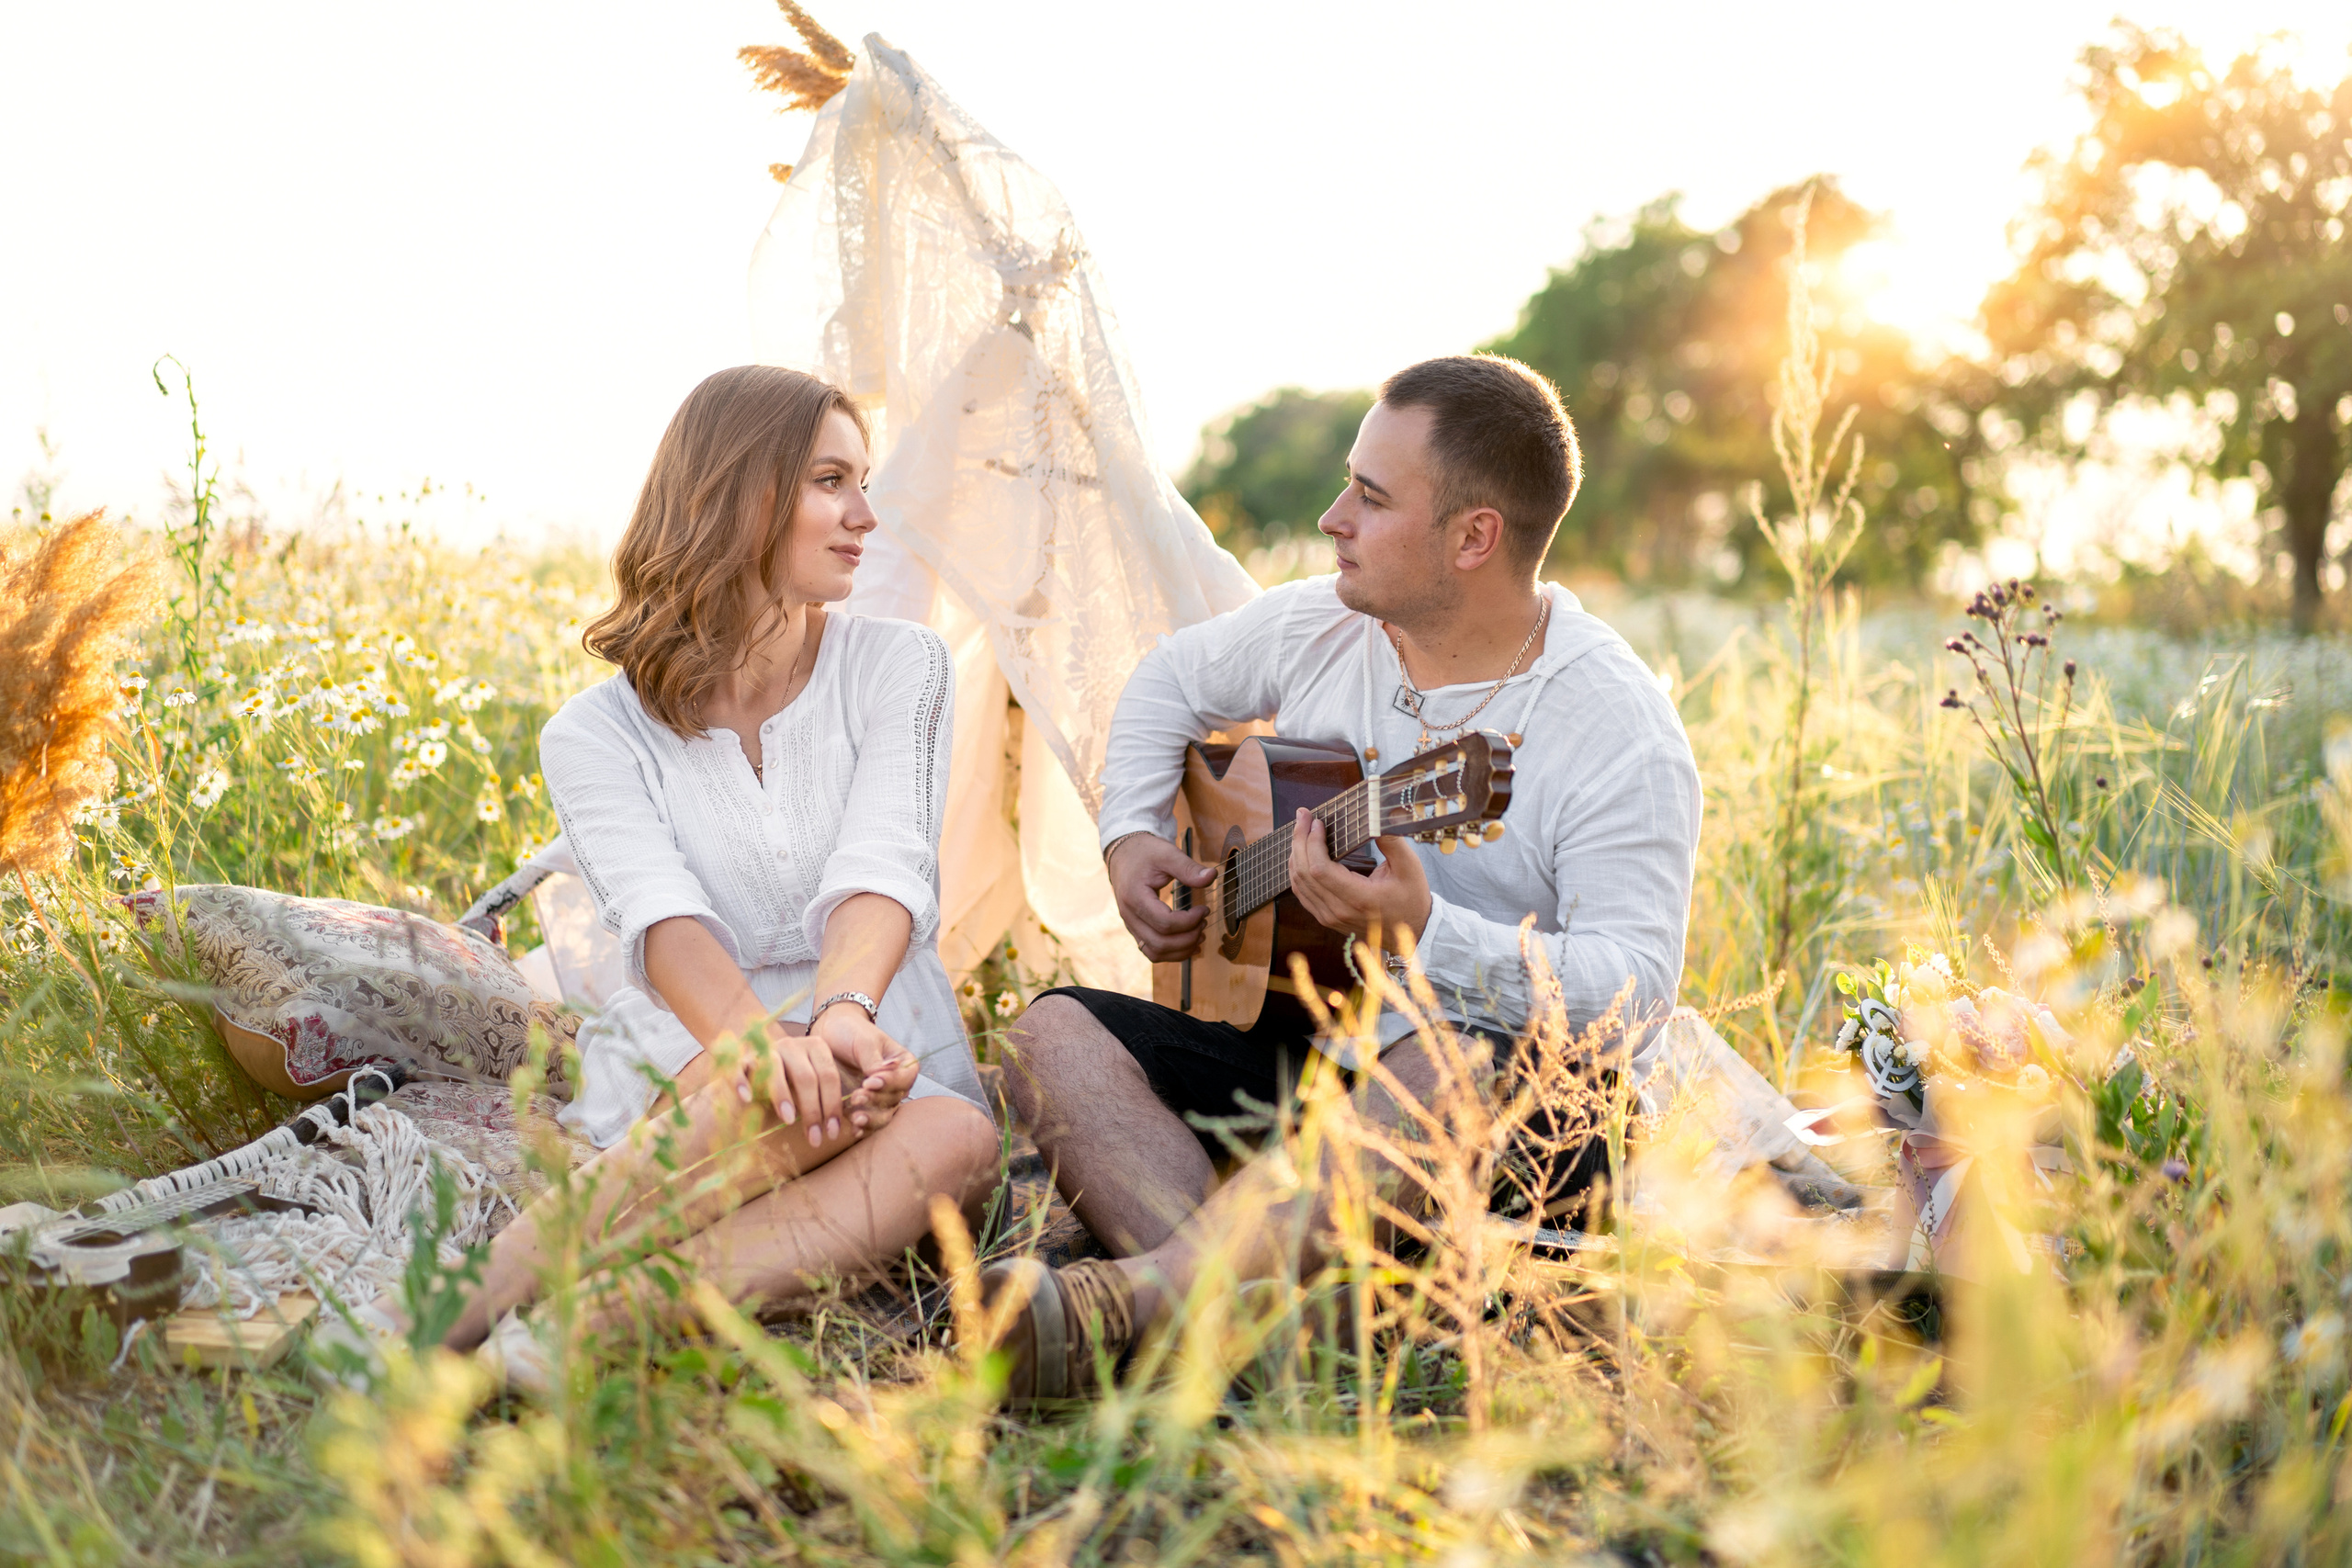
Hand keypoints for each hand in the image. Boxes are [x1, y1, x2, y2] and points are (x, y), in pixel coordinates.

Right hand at [727, 1023, 844, 1146]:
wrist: (762, 1067)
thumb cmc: (796, 1084)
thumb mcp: (816, 1085)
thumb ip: (830, 1097)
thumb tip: (853, 1127)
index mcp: (816, 1047)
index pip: (829, 1076)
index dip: (833, 1105)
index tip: (833, 1132)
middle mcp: (792, 1045)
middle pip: (806, 1077)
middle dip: (813, 1110)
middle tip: (815, 1138)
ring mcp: (767, 1050)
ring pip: (776, 1071)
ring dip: (782, 1096)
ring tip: (789, 1120)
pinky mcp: (744, 1058)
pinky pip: (740, 1067)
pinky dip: (742, 1082)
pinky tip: (747, 1099)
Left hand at [812, 1002, 919, 1133]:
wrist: (829, 1035)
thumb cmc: (850, 1032)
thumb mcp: (864, 1041)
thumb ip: (874, 1060)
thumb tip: (883, 1074)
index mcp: (902, 1064)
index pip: (905, 1078)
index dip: (891, 1082)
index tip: (871, 1081)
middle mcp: (895, 1084)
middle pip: (894, 1100)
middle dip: (876, 1100)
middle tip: (857, 1096)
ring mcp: (880, 1098)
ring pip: (883, 1115)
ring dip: (870, 1118)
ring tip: (855, 1117)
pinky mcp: (864, 1108)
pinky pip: (868, 1123)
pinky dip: (862, 1128)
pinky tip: (853, 1129)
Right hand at [1108, 832, 1216, 961]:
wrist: (1124, 854)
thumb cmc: (1145, 852)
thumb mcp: (1167, 854)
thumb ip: (1188, 867)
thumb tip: (1212, 876)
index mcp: (1135, 897)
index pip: (1164, 923)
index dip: (1189, 921)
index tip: (1205, 909)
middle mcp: (1129, 915)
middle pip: (1160, 943)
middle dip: (1188, 938)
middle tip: (1204, 922)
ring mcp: (1130, 925)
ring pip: (1155, 953)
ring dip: (1181, 950)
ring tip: (1199, 934)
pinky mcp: (1136, 929)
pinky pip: (1152, 951)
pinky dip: (1171, 953)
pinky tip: (1188, 944)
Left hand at [1286, 810, 1431, 950]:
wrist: (1413, 930)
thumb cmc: (1412, 897)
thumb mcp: (1410, 867)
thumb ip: (1392, 841)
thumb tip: (1377, 815)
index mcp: (1359, 899)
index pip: (1320, 870)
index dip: (1312, 843)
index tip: (1317, 822)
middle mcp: (1339, 911)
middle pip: (1304, 874)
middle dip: (1299, 841)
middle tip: (1302, 816)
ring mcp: (1329, 917)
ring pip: (1298, 883)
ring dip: (1296, 853)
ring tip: (1301, 829)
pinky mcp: (1326, 918)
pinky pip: (1302, 893)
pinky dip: (1298, 870)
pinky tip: (1302, 852)